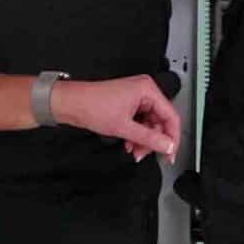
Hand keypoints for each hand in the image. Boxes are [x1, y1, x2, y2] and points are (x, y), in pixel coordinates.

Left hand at [52, 74, 181, 160]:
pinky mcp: (128, 104)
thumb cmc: (92, 105)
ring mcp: (136, 97)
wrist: (71, 103)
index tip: (170, 153)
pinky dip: (136, 135)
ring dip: (143, 140)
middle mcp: (144, 91)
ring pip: (150, 124)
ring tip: (134, 150)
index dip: (172, 137)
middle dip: (153, 141)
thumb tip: (167, 146)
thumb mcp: (124, 127)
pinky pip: (140, 122)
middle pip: (160, 121)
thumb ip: (149, 139)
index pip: (171, 116)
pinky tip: (129, 143)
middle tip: (146, 153)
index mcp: (147, 90)